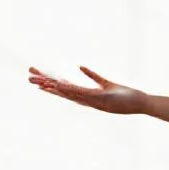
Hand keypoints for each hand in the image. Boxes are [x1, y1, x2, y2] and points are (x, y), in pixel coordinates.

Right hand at [28, 66, 148, 114]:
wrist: (139, 104)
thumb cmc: (124, 96)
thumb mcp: (106, 83)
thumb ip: (93, 76)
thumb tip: (80, 66)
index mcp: (86, 96)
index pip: (64, 88)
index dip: (49, 83)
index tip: (36, 76)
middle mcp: (86, 100)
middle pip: (61, 91)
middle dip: (45, 84)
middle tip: (29, 78)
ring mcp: (92, 101)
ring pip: (69, 94)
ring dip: (55, 88)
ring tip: (41, 83)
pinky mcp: (101, 99)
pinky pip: (83, 94)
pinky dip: (72, 90)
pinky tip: (62, 86)